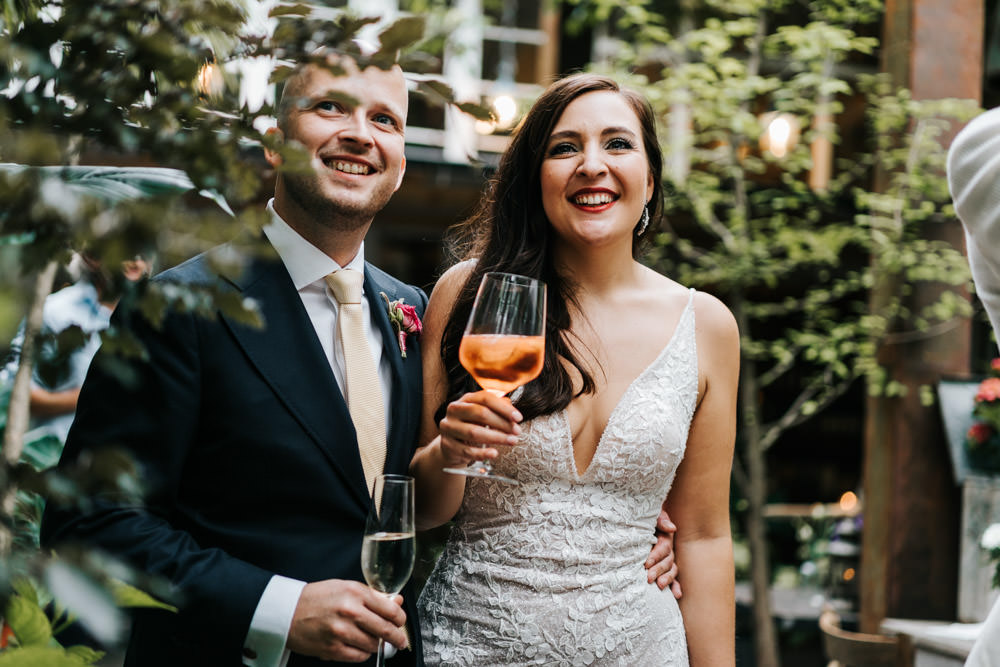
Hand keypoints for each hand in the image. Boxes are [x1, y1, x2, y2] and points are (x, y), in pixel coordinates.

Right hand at [286, 579, 407, 661]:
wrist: (287, 611)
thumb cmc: (317, 598)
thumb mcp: (345, 587)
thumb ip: (373, 596)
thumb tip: (397, 601)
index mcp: (355, 592)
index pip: (390, 609)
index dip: (400, 618)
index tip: (401, 622)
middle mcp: (350, 611)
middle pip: (385, 629)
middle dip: (397, 637)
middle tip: (400, 640)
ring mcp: (341, 631)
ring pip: (373, 645)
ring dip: (377, 645)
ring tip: (373, 641)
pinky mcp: (332, 649)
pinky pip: (359, 656)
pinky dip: (363, 653)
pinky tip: (359, 646)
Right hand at [437, 390, 521, 466]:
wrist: (453, 446)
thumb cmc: (472, 426)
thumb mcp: (483, 416)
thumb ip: (497, 409)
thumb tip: (512, 410)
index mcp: (465, 399)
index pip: (485, 398)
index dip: (503, 408)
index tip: (518, 418)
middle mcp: (454, 410)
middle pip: (480, 413)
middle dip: (502, 423)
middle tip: (517, 432)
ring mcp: (449, 427)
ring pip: (474, 432)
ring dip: (496, 437)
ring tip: (511, 441)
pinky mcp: (447, 444)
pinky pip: (467, 450)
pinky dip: (482, 453)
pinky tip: (494, 453)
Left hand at [646, 508, 681, 598]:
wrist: (639, 521)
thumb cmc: (644, 519)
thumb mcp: (652, 516)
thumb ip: (661, 520)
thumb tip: (672, 528)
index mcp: (665, 538)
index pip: (663, 548)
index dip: (656, 556)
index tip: (646, 563)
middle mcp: (668, 550)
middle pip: (667, 561)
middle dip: (658, 570)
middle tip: (649, 577)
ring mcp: (667, 560)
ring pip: (671, 570)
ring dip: (667, 579)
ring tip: (660, 586)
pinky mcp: (664, 568)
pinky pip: (673, 578)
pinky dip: (675, 586)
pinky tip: (676, 595)